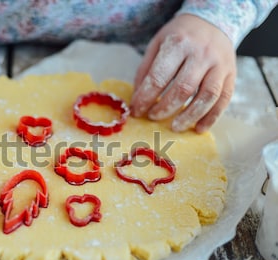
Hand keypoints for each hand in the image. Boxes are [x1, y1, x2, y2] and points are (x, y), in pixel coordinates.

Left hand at [130, 14, 235, 132]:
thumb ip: (145, 70)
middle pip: (183, 88)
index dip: (145, 98)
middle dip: (165, 108)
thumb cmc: (179, 37)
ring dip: (189, 116)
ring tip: (175, 127)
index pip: (159, 77)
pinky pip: (223, 99)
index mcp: (179, 43)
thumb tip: (137, 100)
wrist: (212, 22)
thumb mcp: (157, 44)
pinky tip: (199, 128)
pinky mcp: (231, 74)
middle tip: (153, 117)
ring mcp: (219, 64)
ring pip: (207, 96)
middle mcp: (202, 53)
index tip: (137, 111)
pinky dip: (211, 117)